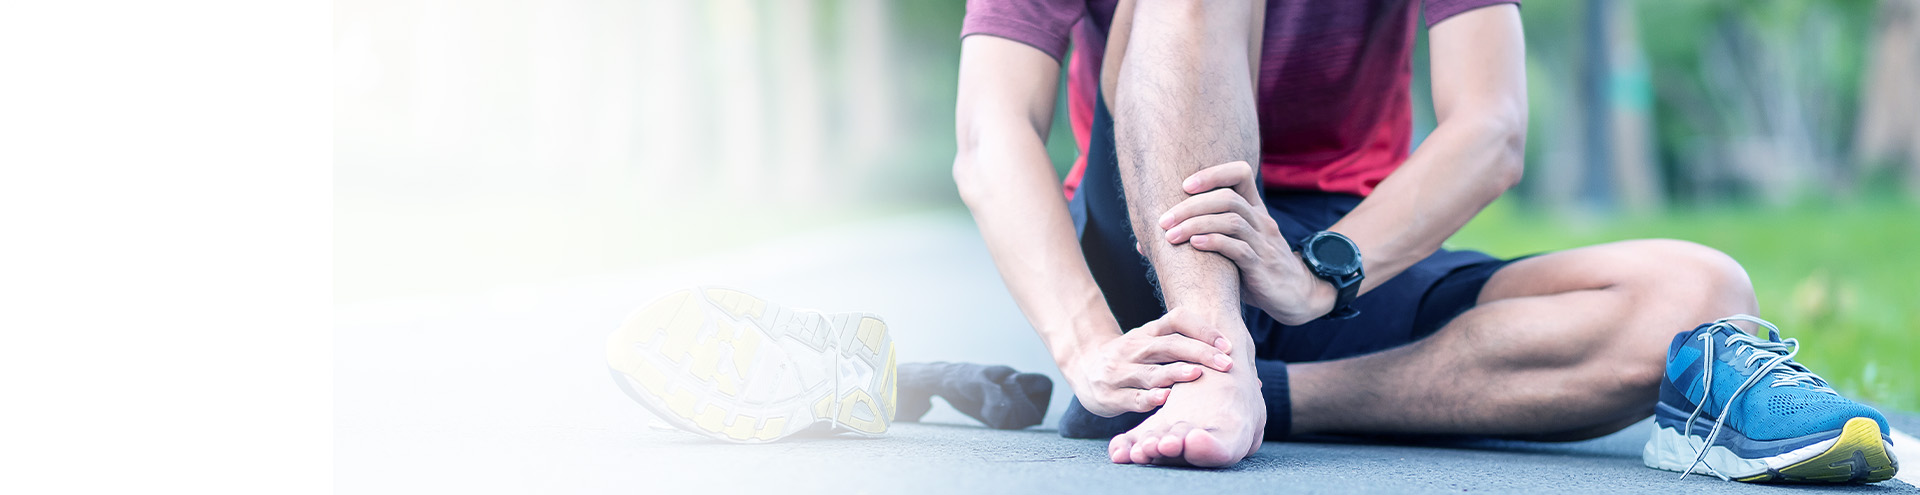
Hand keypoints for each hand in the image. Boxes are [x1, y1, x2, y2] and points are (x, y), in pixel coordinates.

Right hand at [1063, 311, 1236, 417]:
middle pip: (1169, 345)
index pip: (1176, 320)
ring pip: (1151, 371)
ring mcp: (1120, 371)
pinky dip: (1150, 398)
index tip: (1226, 344)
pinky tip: (1166, 399)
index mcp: (1147, 332)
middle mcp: (1134, 348)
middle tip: (1226, 363)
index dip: (1202, 329)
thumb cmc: (1131, 359)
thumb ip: (1181, 346)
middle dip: (1199, 352)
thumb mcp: (1149, 343)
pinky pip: (1133, 397)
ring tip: (1197, 374)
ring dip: (1175, 372)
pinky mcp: (1111, 395)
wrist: (1083, 367)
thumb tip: (1235, 360)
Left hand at [1153, 161, 1335, 324]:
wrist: (1296, 296)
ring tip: (1170, 235)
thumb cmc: (1255, 270)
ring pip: (1231, 220)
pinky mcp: (1262, 267)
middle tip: (1163, 220)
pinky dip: (1214, 243)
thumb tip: (1144, 244)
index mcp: (1255, 210)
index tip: (1184, 185)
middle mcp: (1261, 221)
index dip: (1213, 173)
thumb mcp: (1233, 248)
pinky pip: (1239, 249)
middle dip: (1190, 206)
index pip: (1241, 172)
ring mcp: (1263, 243)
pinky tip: (1194, 245)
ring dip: (1196, 225)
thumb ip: (1199, 239)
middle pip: (1227, 198)